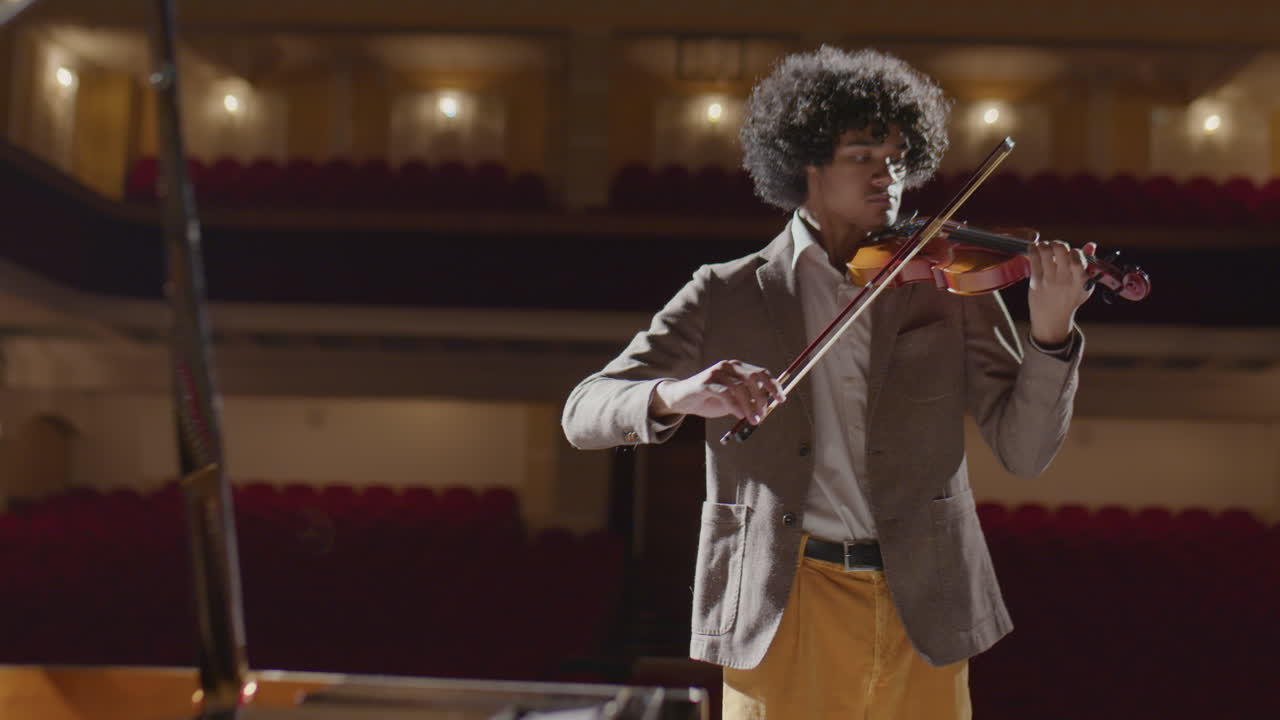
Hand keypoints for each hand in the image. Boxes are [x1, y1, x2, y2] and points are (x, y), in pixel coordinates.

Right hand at [652, 360, 785, 424]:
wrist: (682, 400)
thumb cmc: (709, 400)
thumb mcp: (733, 401)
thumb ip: (747, 401)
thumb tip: (766, 407)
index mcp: (737, 368)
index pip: (761, 372)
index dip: (774, 385)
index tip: (782, 400)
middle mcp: (728, 366)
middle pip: (753, 379)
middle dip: (762, 399)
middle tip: (763, 416)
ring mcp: (716, 373)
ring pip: (740, 388)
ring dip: (750, 407)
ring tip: (753, 421)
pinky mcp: (705, 382)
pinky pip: (726, 394)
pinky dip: (735, 406)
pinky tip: (738, 416)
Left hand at [1027, 239, 1096, 345]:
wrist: (1052, 318)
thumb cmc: (1070, 299)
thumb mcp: (1085, 286)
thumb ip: (1088, 265)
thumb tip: (1090, 245)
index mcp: (1080, 280)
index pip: (1078, 259)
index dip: (1075, 251)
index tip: (1072, 252)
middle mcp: (1064, 279)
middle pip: (1060, 250)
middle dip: (1058, 243)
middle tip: (1056, 247)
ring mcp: (1049, 280)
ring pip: (1045, 251)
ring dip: (1045, 244)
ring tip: (1045, 247)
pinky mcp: (1035, 281)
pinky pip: (1033, 259)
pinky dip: (1034, 249)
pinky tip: (1035, 248)